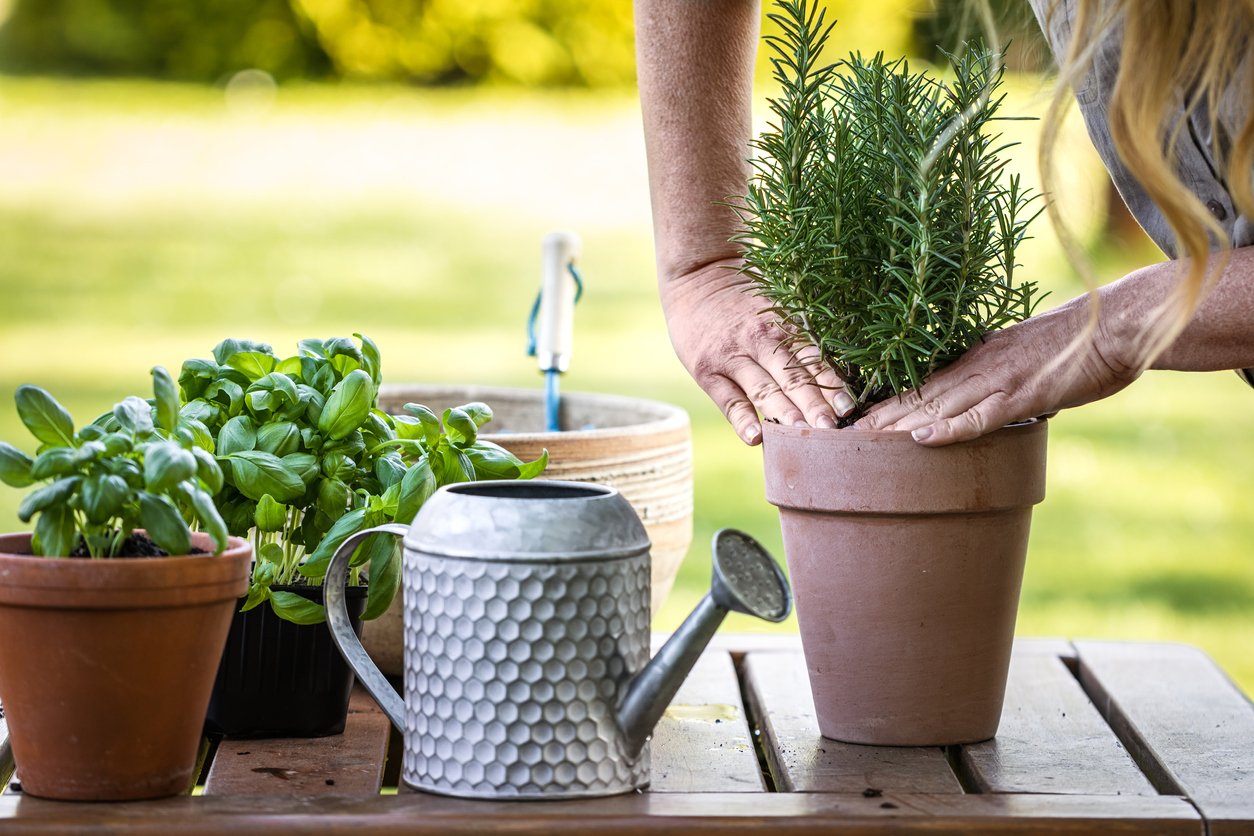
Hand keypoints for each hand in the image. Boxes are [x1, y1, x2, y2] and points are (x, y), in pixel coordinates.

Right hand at [661, 258, 853, 444]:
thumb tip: (829, 379)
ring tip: (802, 435)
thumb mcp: (773, 310)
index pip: (813, 360)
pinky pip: (727, 399)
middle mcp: (761, 342)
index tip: (848, 408)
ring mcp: (732, 357)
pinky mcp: (706, 371)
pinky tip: (755, 437)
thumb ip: (796, 340)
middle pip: (793, 378)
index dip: (831, 385)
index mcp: (783, 329)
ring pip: (763, 390)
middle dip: (814, 407)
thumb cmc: (742, 302)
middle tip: (832, 431)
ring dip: (785, 414)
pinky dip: (742, 418)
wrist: (695, 279)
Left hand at [855, 295, 1139, 444]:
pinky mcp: (1023, 396)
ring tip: (862, 443)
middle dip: (877, 418)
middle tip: (839, 437)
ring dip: (898, 426)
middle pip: (917, 396)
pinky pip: (980, 416)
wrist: (1116, 325)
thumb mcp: (1024, 358)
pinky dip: (951, 429)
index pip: (921, 383)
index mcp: (976, 358)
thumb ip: (995, 374)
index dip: (886, 401)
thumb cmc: (1076, 345)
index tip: (854, 417)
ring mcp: (998, 381)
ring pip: (938, 407)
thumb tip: (975, 395)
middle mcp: (978, 367)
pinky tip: (922, 441)